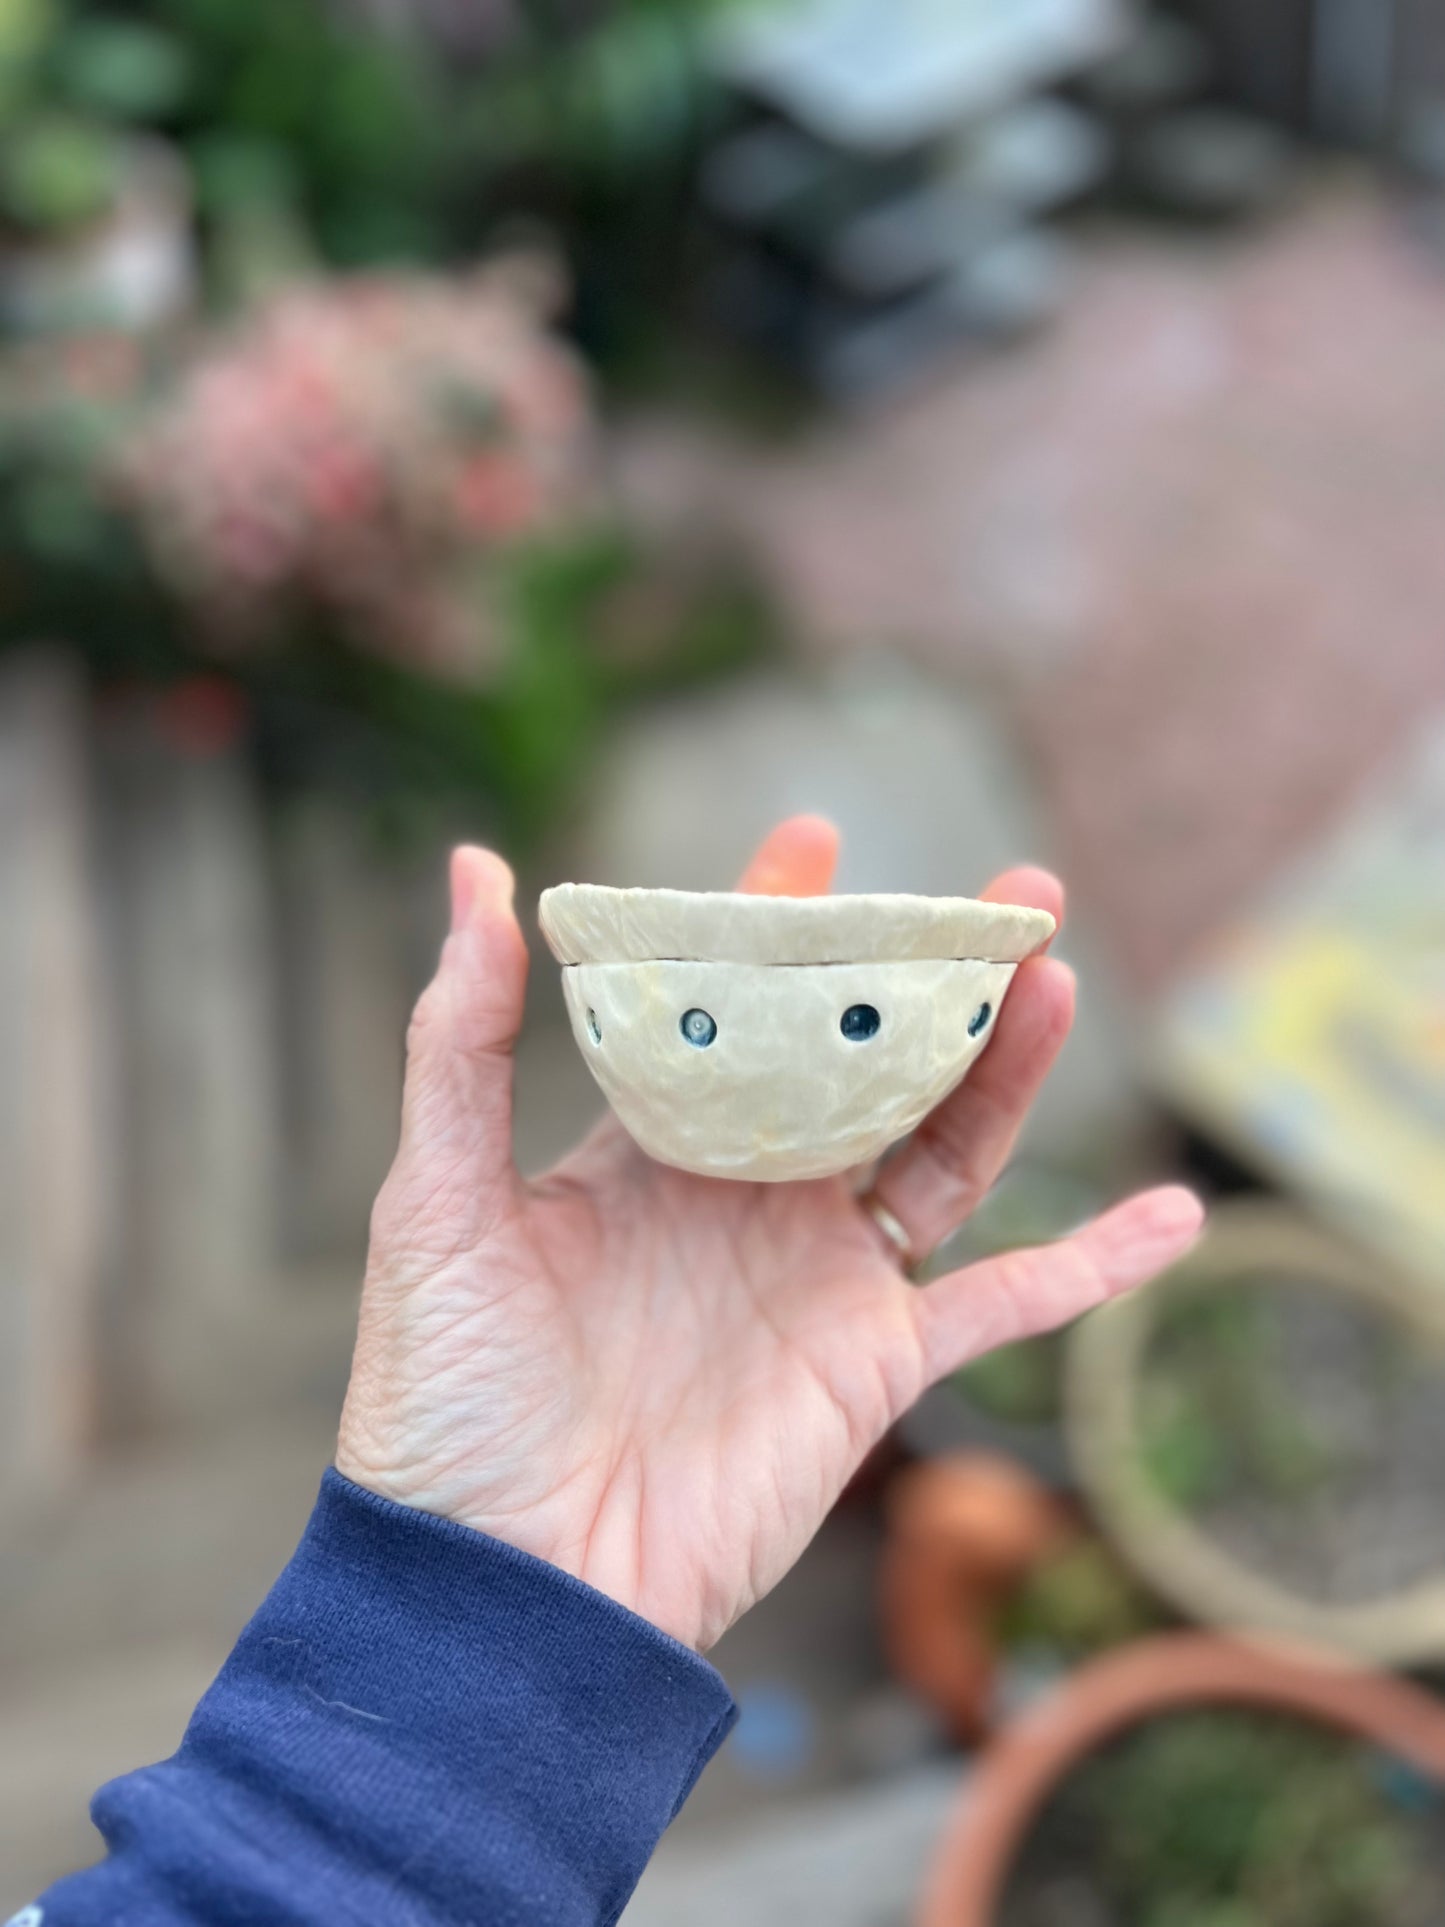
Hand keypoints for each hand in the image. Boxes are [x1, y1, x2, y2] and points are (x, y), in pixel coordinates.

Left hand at [337, 819, 1201, 1650]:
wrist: (505, 1580)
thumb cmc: (446, 1398)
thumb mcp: (439, 1202)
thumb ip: (460, 1041)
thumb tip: (476, 873)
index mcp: (649, 1150)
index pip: (731, 1012)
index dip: (776, 924)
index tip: (816, 838)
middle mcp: (747, 1199)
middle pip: (864, 1063)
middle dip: (928, 974)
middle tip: (1000, 889)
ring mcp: (819, 1279)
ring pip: (945, 1149)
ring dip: (1011, 1069)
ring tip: (1056, 975)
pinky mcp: (874, 1365)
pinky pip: (1008, 1307)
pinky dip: (1093, 1267)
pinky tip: (1174, 1218)